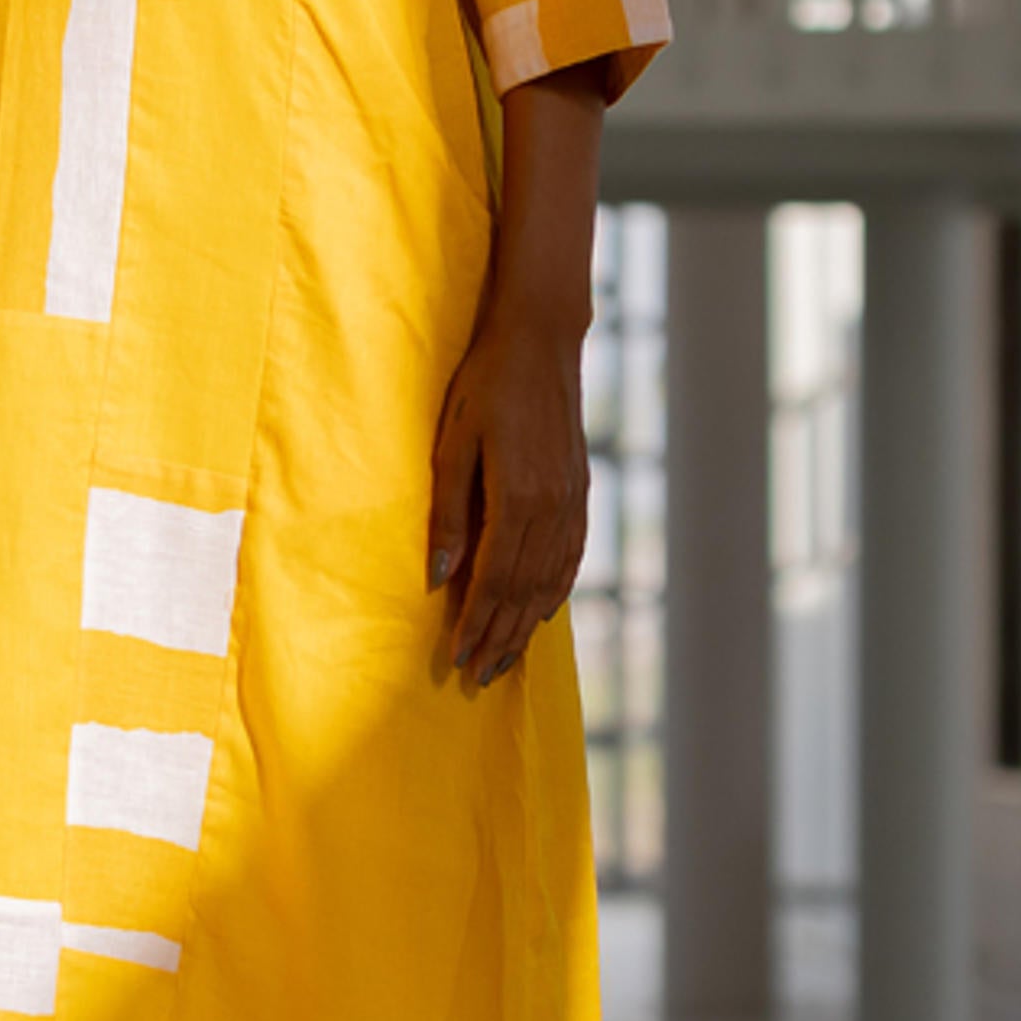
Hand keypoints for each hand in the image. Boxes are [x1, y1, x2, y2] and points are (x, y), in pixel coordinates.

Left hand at [426, 303, 591, 691]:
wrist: (540, 342)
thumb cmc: (484, 385)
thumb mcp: (453, 444)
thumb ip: (450, 514)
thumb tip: (439, 577)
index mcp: (517, 498)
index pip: (494, 581)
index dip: (475, 624)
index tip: (457, 659)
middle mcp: (552, 508)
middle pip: (524, 591)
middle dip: (500, 637)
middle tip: (479, 677)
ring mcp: (573, 501)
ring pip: (551, 581)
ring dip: (527, 624)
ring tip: (506, 658)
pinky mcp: (581, 491)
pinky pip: (572, 556)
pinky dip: (557, 590)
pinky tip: (544, 611)